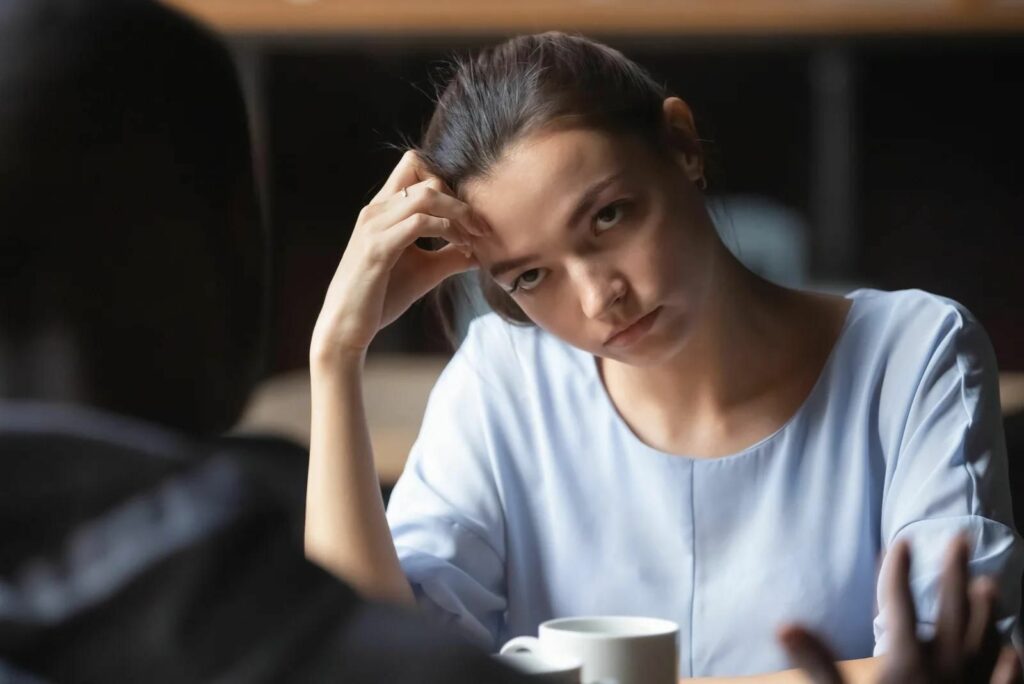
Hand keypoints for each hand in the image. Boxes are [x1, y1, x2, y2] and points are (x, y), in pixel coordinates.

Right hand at [310, 150, 487, 364]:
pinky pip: (420, 223)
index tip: (466, 213)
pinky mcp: (378, 248)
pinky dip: (448, 231)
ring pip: (427, 194)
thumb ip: (450, 256)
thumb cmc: (380, 298)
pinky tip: (460, 248)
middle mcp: (376, 210)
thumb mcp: (424, 271)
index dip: (447, 181)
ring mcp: (375, 226)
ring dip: (459, 212)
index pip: (414, 165)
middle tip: (480, 228)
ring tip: (475, 236)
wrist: (345, 326)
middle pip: (426, 175)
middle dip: (460, 199)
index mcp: (383, 209)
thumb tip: (481, 252)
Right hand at [778, 536, 1021, 683]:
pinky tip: (1013, 652)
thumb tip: (782, 625)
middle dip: (952, 574)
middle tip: (956, 539)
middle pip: (951, 614)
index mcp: (905, 664)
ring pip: (981, 643)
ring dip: (984, 612)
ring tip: (987, 583)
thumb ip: (816, 663)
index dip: (898, 573)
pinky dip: (1007, 665)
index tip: (900, 544)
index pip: (900, 606)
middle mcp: (942, 672)